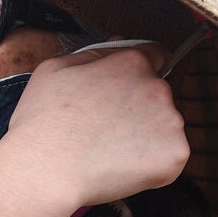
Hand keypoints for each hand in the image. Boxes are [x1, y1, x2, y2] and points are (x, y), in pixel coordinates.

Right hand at [7, 43, 188, 207]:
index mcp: (131, 64)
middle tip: (103, 125)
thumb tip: (117, 45)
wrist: (45, 171)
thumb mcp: (54, 69)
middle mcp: (158, 88)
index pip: (155, 54)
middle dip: (137, 106)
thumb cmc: (43, 122)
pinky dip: (149, 163)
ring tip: (107, 149)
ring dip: (144, 135)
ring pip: (163, 126)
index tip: (124, 88)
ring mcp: (170, 123)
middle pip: (158, 93)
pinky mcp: (174, 156)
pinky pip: (167, 156)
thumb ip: (94, 53)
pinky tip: (119, 165)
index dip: (137, 71)